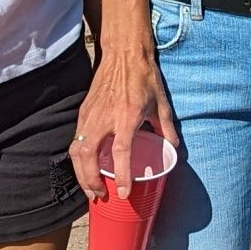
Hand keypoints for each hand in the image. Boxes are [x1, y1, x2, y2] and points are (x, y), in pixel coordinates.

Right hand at [72, 38, 178, 201]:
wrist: (124, 53)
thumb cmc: (144, 77)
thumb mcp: (161, 103)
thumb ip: (166, 128)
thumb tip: (174, 149)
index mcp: (127, 116)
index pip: (121, 151)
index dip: (122, 174)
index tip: (124, 192)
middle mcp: (105, 117)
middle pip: (88, 155)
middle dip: (90, 180)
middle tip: (100, 196)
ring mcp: (90, 115)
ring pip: (76, 149)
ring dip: (81, 173)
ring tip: (91, 188)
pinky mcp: (83, 112)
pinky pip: (75, 139)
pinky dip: (78, 158)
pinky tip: (85, 167)